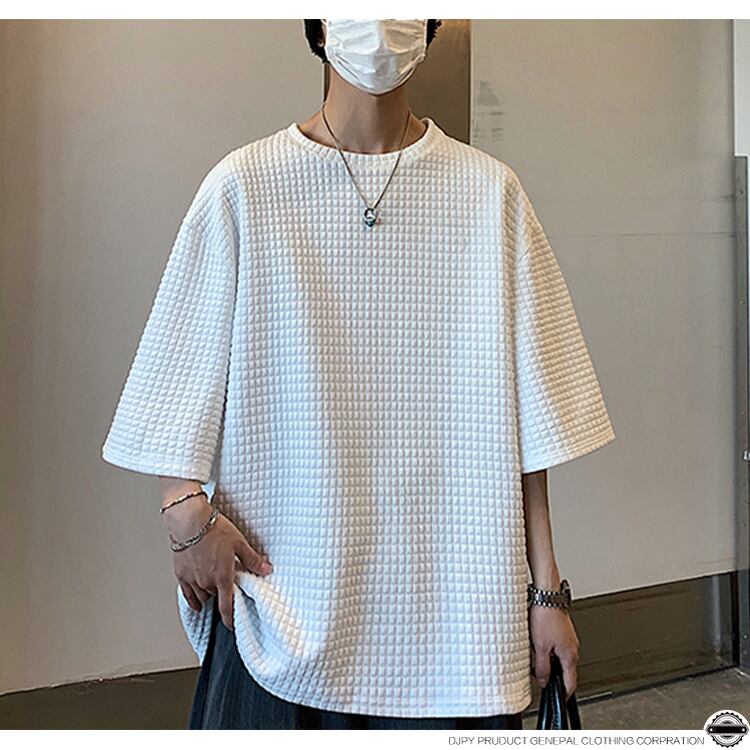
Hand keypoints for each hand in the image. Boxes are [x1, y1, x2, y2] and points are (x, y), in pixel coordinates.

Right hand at [163, 496, 272, 630]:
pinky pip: (187, 594)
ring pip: (201, 597)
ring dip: (209, 596)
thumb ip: (252, 559)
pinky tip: (196, 602)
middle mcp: (206, 582)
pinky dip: (193, 599)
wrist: (189, 521)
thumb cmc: (213, 529)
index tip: (232, 625)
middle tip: (227, 588)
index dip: (230, 619)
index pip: (226, 606)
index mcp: (222, 577)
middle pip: (215, 597)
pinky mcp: (181, 574)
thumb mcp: (239, 543)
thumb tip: (266, 570)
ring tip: (214, 590)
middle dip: (222, 595)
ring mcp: (192, 579)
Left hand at [528, 605, 579, 698]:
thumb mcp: (539, 646)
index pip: (570, 683)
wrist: (546, 595)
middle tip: (539, 676)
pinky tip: (539, 643)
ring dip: (550, 661)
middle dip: (553, 676)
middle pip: (565, 670)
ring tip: (536, 656)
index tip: (557, 698)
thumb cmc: (545, 616)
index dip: (563, 693)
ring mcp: (569, 638)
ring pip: (561, 657)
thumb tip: (543, 681)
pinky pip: (558, 647)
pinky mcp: (563, 631)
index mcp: (570, 655)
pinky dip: (550, 650)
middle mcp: (573, 648)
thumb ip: (542, 666)